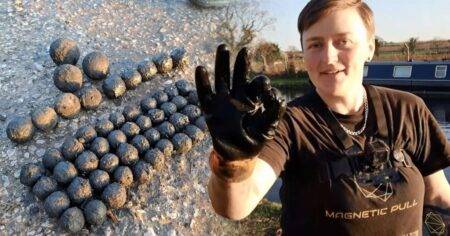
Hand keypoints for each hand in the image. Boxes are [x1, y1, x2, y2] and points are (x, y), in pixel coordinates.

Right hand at [195, 44, 285, 160]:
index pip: (255, 85)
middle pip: (237, 75)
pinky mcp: (210, 110)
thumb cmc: (254, 141)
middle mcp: (236, 97)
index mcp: (251, 100)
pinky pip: (204, 94)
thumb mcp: (268, 127)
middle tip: (243, 49)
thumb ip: (274, 113)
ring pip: (221, 78)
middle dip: (240, 62)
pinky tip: (200, 68)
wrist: (238, 157)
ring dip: (221, 63)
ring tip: (223, 47)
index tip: (266, 89)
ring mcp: (222, 102)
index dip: (261, 84)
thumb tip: (278, 96)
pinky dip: (202, 82)